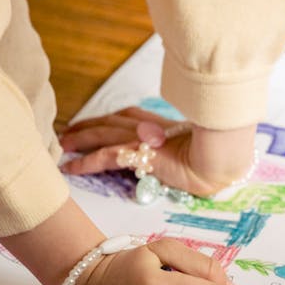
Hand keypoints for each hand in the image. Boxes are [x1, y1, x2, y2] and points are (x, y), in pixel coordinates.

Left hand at [59, 107, 256, 195]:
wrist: (222, 160)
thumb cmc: (217, 158)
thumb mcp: (196, 151)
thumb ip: (179, 147)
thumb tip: (172, 151)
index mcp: (163, 124)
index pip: (130, 116)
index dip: (110, 119)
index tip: (95, 123)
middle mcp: (149, 127)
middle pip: (111, 121)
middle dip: (89, 125)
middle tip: (68, 132)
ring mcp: (144, 138)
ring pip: (104, 135)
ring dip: (81, 140)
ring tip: (63, 146)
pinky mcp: (139, 153)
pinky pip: (106, 156)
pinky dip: (87, 162)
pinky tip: (71, 168)